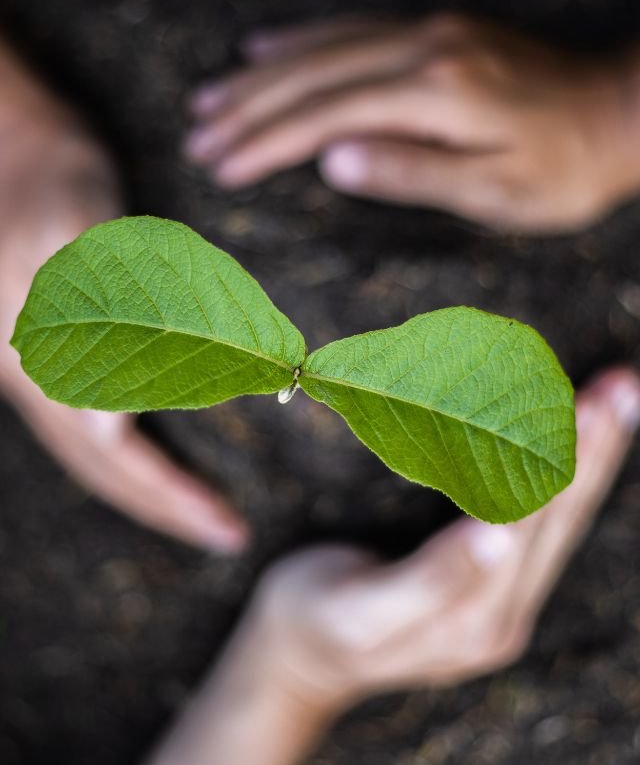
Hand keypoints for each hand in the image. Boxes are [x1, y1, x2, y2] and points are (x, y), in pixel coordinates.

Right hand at [0, 41, 247, 552]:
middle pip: (105, 470)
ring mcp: (36, 367)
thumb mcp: (77, 229)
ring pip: (93, 455)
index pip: (117, 457)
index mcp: (48, 363)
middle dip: (167, 507)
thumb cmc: (50, 177)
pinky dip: (126, 454)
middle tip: (226, 535)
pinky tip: (152, 453)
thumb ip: (103, 309)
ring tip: (195, 510)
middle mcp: (39, 377)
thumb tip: (125, 414)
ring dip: (146, 488)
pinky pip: (86, 425)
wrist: (11, 147)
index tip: (226, 525)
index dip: (171, 495)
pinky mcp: (45, 349)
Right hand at [148, 367, 639, 764]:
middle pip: (560, 523)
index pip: (535, 529)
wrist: (301, 659)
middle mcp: (501, 617)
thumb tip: (494, 538)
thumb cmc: (318, 621)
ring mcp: (500, 608)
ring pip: (558, 526)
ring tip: (613, 401)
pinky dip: (561, 479)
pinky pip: (540, 532)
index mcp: (473, 622)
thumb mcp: (361, 610)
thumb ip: (430, 580)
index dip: (570, 464)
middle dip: (593, 452)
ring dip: (589, 461)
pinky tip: (573, 446)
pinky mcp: (490, 596)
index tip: (595, 404)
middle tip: (619, 387)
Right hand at [185, 15, 639, 232]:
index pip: (326, 115)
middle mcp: (424, 48)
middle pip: (313, 73)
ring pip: (325, 45)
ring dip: (262, 73)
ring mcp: (429, 31)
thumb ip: (410, 172)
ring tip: (210, 96)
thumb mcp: (494, 191)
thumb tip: (331, 162)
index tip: (219, 165)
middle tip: (196, 132)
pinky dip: (303, 39)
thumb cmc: (563, 170)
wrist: (618, 114)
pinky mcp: (435, 31)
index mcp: (435, 93)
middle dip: (248, 106)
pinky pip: (353, 27)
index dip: (266, 142)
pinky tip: (266, 47)